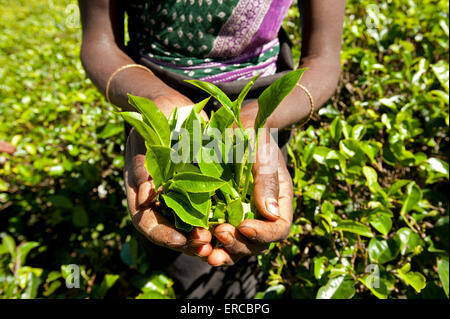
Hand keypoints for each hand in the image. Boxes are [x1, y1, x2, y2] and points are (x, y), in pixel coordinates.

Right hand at [124, 94, 211, 257]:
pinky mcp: (199, 188)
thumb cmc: (156, 116)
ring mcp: (179, 194)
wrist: (176, 105)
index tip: (181, 239)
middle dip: (187, 242)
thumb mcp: (147, 136)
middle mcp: (160, 198)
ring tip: (222, 239)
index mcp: (141, 190)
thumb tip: (144, 197)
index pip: (146, 222)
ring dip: (205, 236)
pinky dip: (217, 219)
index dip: (161, 234)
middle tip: (207, 244)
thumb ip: (143, 166)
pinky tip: (232, 223)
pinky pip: (207, 210)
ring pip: (189, 225)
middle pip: (169, 231)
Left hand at [208, 108, 293, 265]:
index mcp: (279, 201)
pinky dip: (211, 244)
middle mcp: (262, 214)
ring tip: (208, 253)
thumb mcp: (262, 154)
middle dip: (240, 245)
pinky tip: (197, 243)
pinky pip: (221, 237)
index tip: (245, 227)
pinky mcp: (224, 215)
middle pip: (258, 244)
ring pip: (239, 246)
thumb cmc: (253, 137)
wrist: (236, 128)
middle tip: (221, 234)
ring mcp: (243, 217)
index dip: (264, 234)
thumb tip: (272, 214)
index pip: (279, 228)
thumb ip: (267, 180)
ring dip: (225, 252)